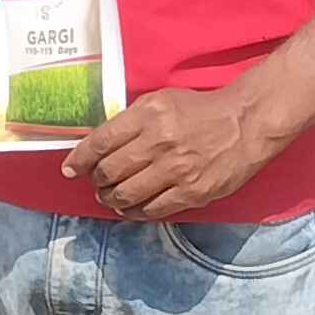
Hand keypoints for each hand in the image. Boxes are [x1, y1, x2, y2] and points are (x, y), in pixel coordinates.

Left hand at [67, 86, 297, 219]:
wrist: (245, 124)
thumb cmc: (200, 111)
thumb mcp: (160, 101)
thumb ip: (131, 121)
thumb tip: (100, 146)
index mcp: (148, 116)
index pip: (101, 142)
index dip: (80, 159)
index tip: (69, 169)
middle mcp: (159, 143)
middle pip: (110, 171)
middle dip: (96, 181)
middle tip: (96, 183)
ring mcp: (176, 171)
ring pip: (127, 194)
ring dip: (111, 199)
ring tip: (109, 198)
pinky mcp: (192, 192)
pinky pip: (152, 209)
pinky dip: (134, 212)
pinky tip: (130, 209)